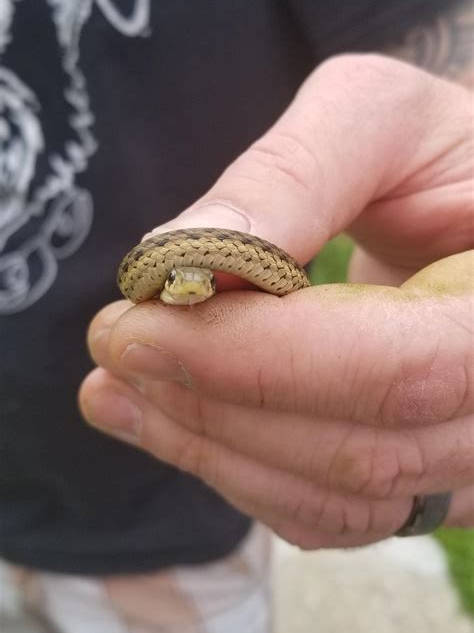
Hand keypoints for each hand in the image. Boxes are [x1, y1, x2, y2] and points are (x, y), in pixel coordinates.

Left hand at [80, 55, 473, 546]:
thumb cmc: (440, 153)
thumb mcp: (379, 119)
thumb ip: (289, 176)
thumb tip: (176, 259)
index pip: (400, 369)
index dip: (256, 360)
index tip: (135, 323)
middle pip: (364, 451)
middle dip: (214, 407)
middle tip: (111, 348)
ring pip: (344, 500)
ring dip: (211, 451)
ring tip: (115, 390)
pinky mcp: (437, 483)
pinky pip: (336, 514)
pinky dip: (241, 475)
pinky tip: (173, 422)